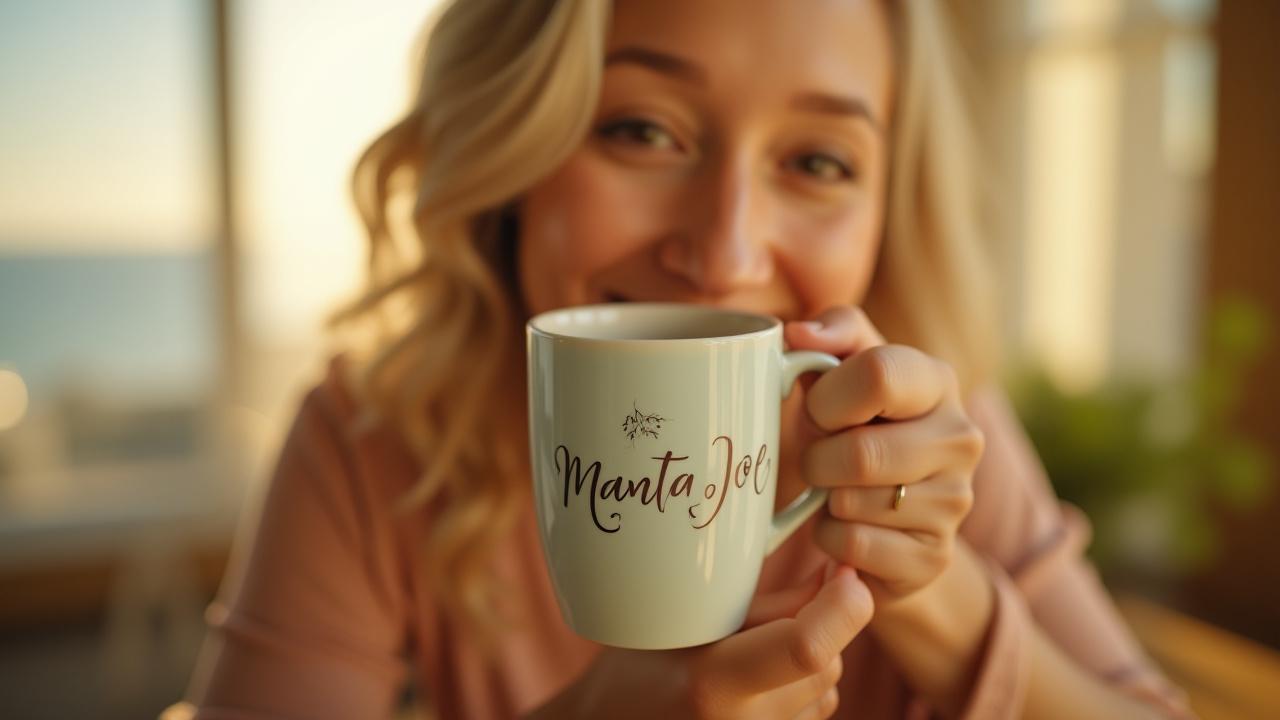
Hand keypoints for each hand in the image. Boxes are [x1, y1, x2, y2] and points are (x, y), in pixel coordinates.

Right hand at [535, 564, 872, 719]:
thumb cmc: (639, 665)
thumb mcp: (687, 619)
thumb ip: (768, 605)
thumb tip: (838, 580)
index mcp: (712, 683)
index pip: (806, 648)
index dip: (843, 607)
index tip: (846, 574)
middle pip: (828, 665)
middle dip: (822, 626)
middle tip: (775, 608)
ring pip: (829, 688)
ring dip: (813, 660)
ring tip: (753, 651)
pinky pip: (815, 712)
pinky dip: (803, 687)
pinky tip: (758, 680)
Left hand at [783, 307, 983, 604]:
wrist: (884, 507)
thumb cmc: (853, 424)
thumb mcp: (842, 369)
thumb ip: (829, 333)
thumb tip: (799, 333)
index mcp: (938, 380)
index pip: (876, 374)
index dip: (826, 397)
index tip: (819, 411)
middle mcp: (960, 439)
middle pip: (861, 453)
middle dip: (817, 459)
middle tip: (819, 460)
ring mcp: (955, 501)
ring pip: (852, 503)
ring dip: (822, 499)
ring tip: (836, 489)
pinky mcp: (934, 556)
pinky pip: (852, 545)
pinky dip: (829, 537)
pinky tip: (845, 524)